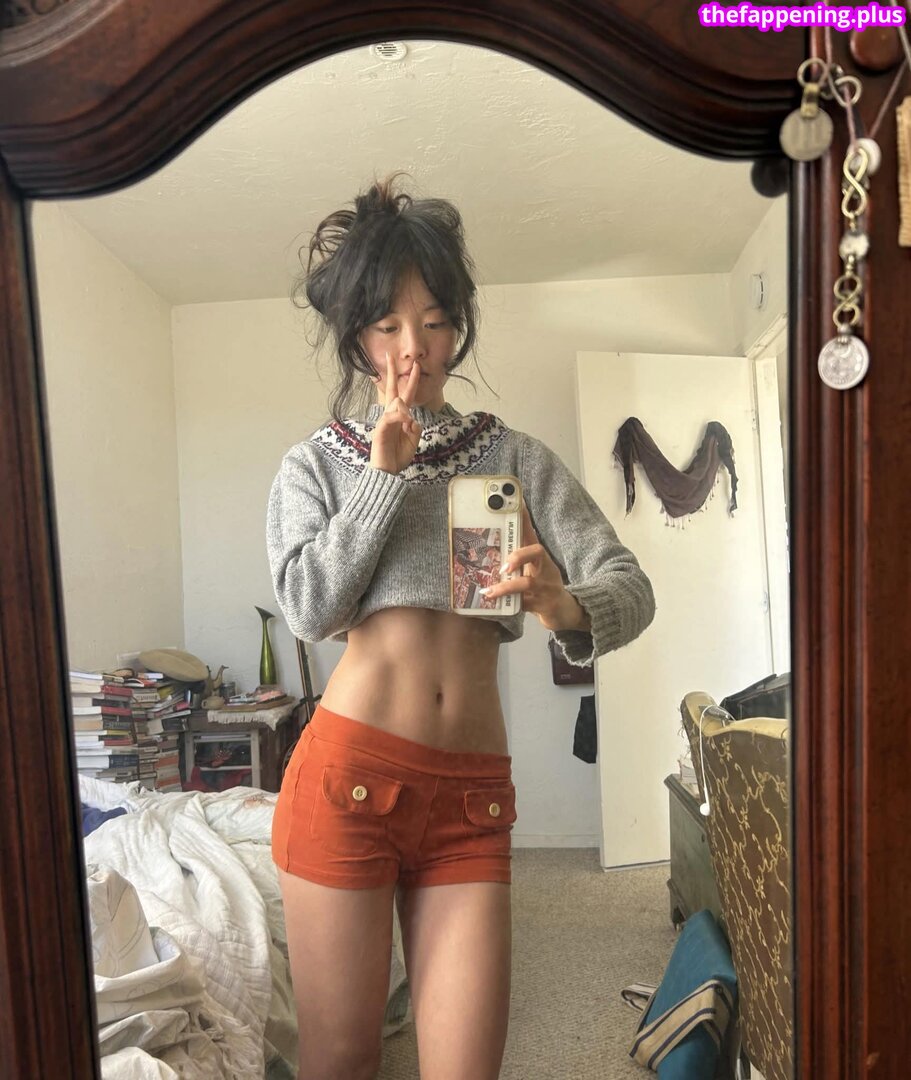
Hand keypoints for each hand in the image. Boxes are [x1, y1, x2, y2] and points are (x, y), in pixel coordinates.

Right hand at [368, 354, 423, 473]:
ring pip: (394, 404)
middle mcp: (391, 416)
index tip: (416, 366)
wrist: (387, 472)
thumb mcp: (414, 440)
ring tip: (406, 426)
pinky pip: (390, 418)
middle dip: (392, 372)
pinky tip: (405, 422)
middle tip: (390, 355)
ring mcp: (384, 422)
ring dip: (404, 409)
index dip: (411, 380)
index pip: (406, 395)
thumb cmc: (398, 456)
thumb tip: (410, 417)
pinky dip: (398, 417)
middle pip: (392, 390)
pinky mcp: (380, 431)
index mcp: (400, 417)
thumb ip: (415, 427)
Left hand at [481, 503, 591, 631]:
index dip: (524, 518)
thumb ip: (516, 560)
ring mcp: (546, 587)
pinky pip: (523, 604)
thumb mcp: (532, 570)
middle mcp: (545, 568)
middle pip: (537, 552)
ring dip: (507, 586)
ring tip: (489, 591)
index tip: (515, 502)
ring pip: (527, 582)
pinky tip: (493, 604)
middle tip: (503, 565)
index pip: (531, 533)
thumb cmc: (544, 587)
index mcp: (540, 557)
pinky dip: (508, 604)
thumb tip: (490, 550)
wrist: (565, 611)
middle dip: (519, 554)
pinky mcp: (544, 605)